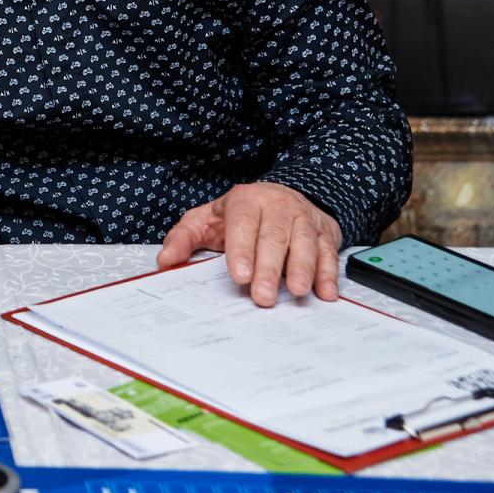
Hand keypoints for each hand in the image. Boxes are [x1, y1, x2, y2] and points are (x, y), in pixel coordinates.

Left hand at [156, 182, 342, 306]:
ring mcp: (303, 219)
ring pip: (304, 243)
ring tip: (295, 292)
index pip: (242, 225)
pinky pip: (328, 253)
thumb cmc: (239, 215)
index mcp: (245, 201)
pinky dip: (328, 273)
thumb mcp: (205, 220)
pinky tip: (324, 293)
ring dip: (302, 268)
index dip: (241, 250)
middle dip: (268, 268)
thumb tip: (164, 261)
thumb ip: (183, 238)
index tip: (239, 275)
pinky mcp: (325, 232)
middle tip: (263, 296)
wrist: (280, 196)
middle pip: (273, 237)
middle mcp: (277, 206)